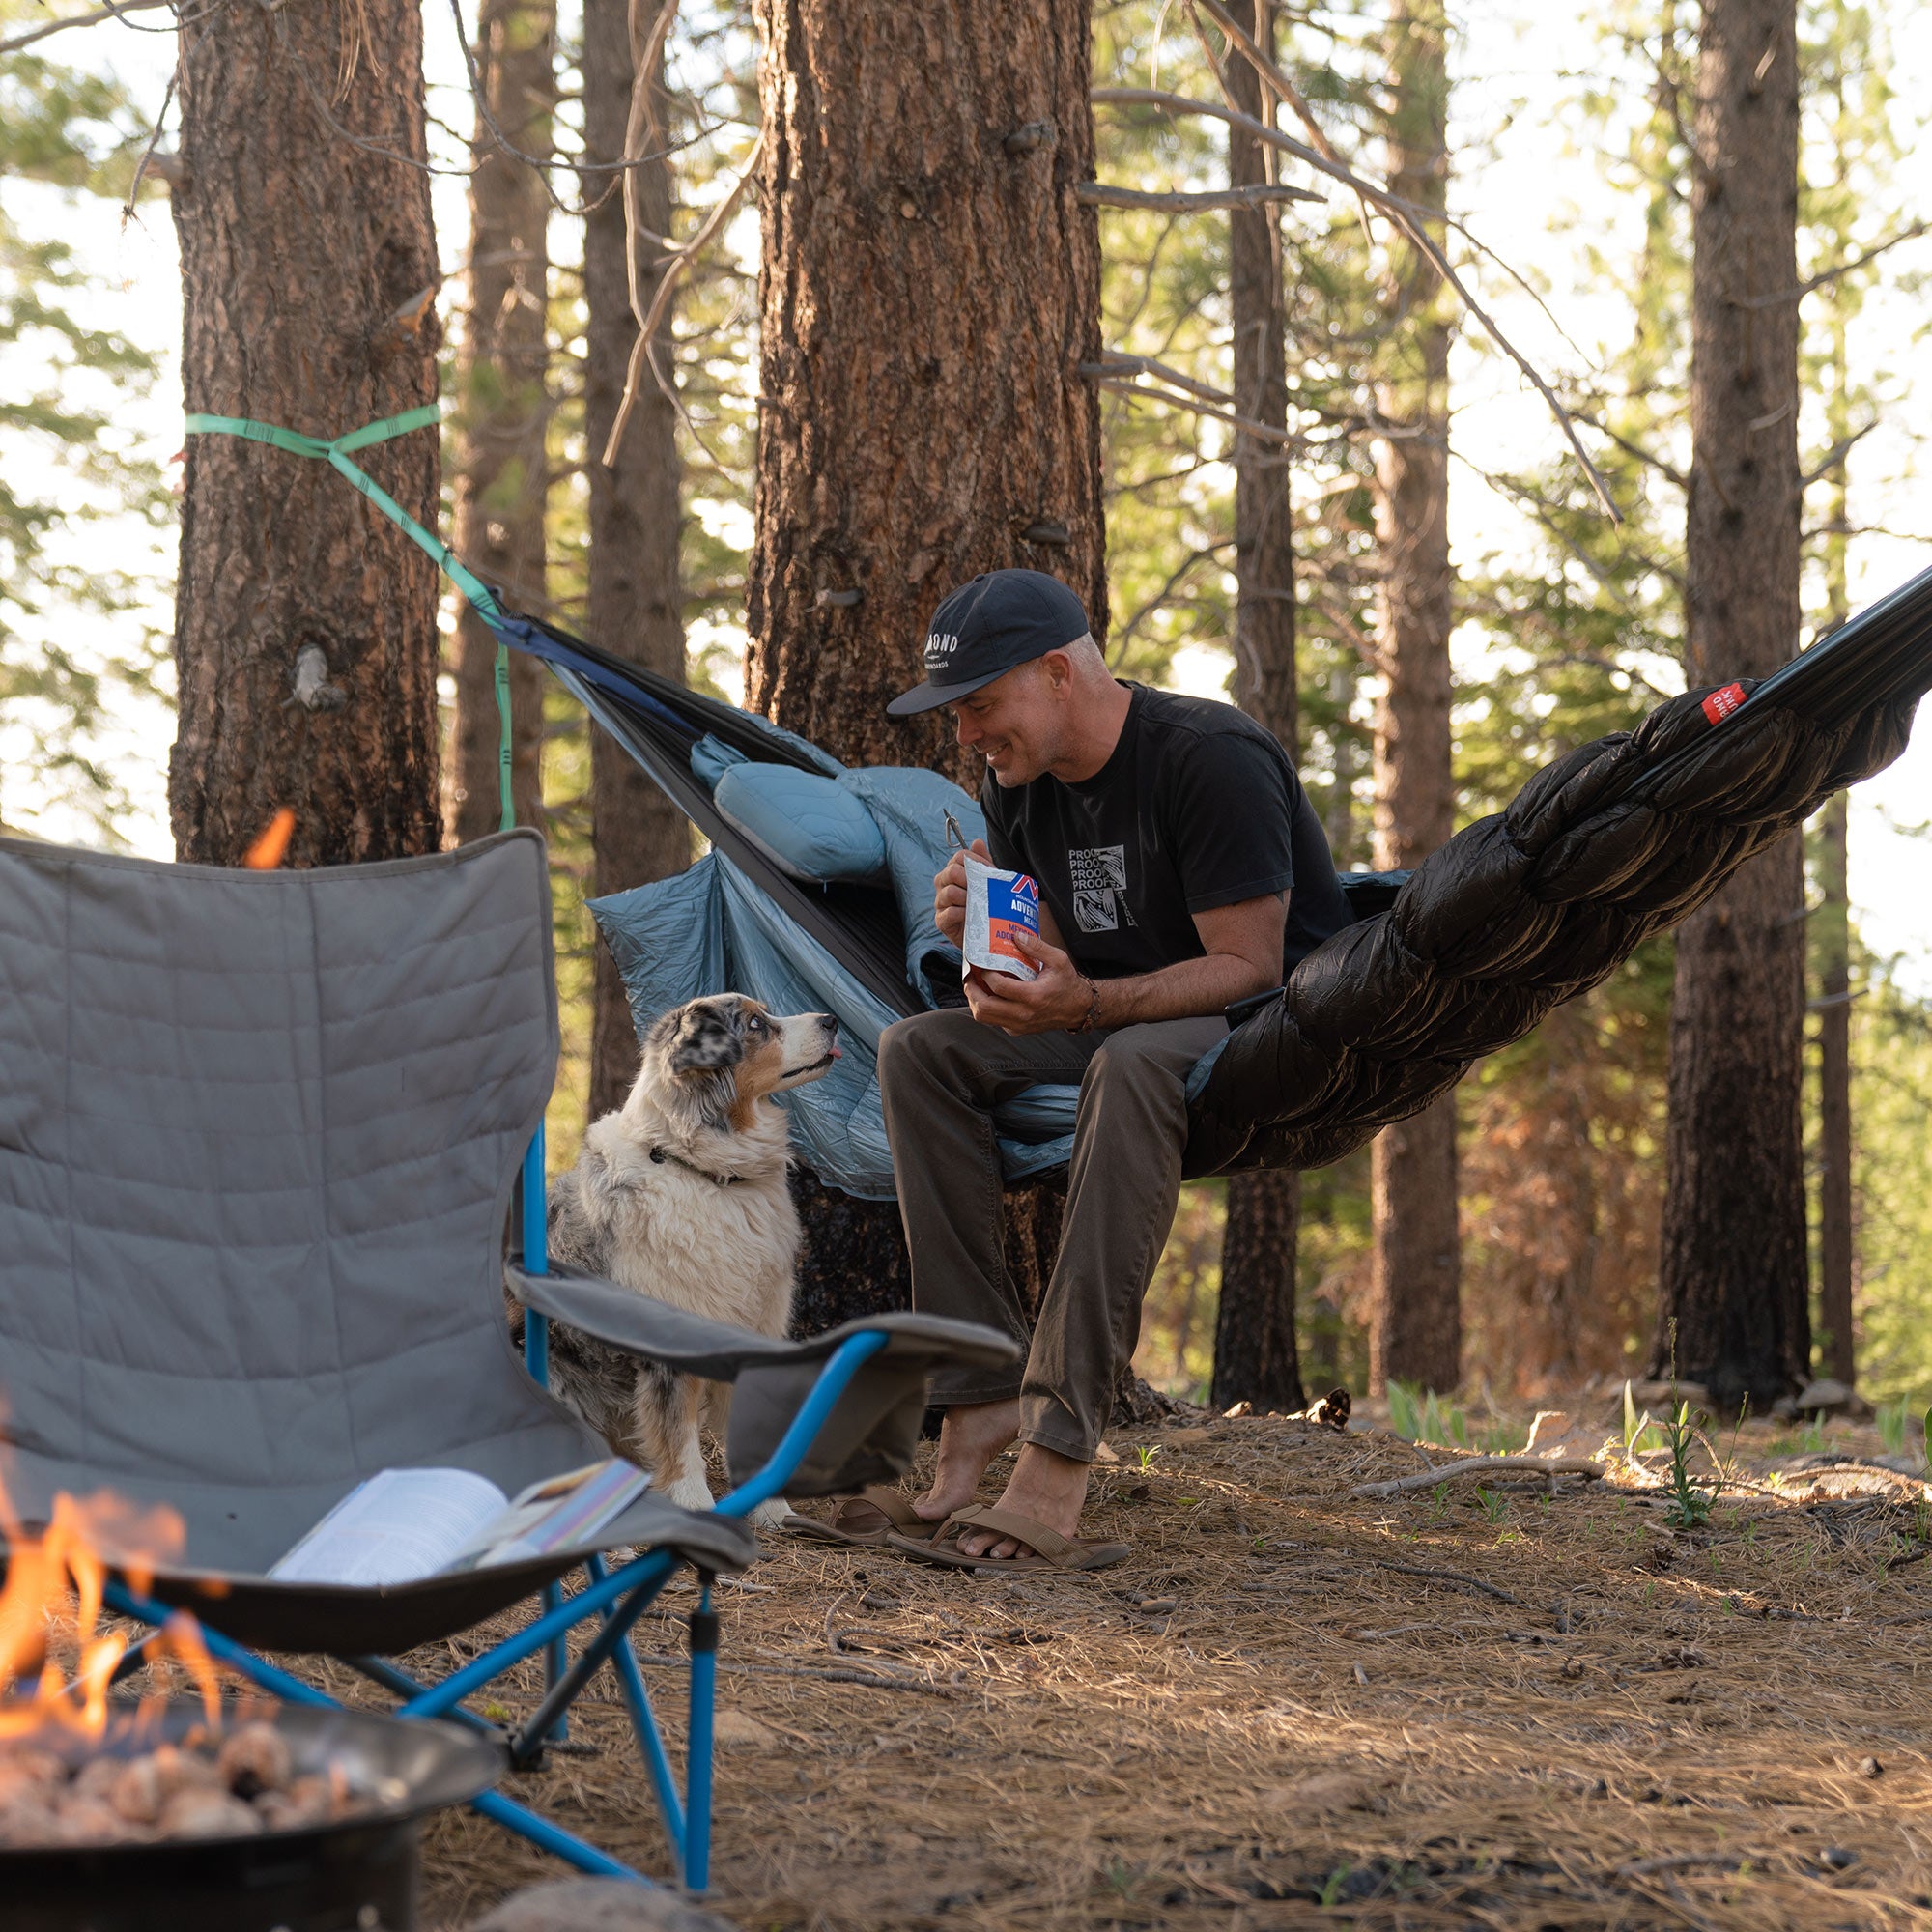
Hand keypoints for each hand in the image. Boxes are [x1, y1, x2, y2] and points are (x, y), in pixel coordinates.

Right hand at [932, 837, 987, 948]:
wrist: (987, 933)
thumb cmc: (986, 904)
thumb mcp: (989, 882)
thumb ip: (983, 862)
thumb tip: (977, 841)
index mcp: (954, 872)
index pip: (960, 857)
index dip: (976, 862)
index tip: (988, 872)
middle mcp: (943, 885)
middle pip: (951, 871)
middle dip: (969, 879)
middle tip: (981, 889)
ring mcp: (940, 903)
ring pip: (949, 892)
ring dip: (967, 898)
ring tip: (978, 904)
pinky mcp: (941, 922)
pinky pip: (948, 913)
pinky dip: (962, 913)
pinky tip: (971, 916)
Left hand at [962, 928, 1095, 1034]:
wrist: (1078, 1008)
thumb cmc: (1068, 982)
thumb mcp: (1058, 960)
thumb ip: (1036, 946)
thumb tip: (1015, 935)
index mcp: (1033, 996)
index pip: (999, 987)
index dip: (986, 974)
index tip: (982, 964)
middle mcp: (1024, 1014)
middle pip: (985, 1007)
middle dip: (972, 990)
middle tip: (970, 977)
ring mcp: (1019, 1025)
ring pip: (985, 1018)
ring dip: (975, 1001)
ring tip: (974, 986)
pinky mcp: (1017, 1030)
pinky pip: (994, 1021)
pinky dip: (987, 1008)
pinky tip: (989, 995)